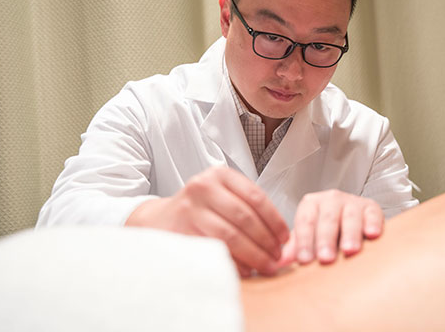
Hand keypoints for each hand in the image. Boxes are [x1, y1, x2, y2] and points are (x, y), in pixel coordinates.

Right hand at [125, 166, 288, 276]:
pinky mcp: (182, 231)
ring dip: (254, 255)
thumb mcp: (222, 195)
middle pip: (245, 218)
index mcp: (219, 175)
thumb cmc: (200, 209)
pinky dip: (235, 262)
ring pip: (231, 235)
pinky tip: (246, 270)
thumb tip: (282, 237)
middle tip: (277, 258)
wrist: (160, 220)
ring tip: (266, 266)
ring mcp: (191, 209)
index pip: (256, 197)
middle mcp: (203, 187)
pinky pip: (216, 250)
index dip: (274, 220)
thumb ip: (248, 207)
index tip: (284, 238)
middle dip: (266, 241)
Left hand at [279, 190, 383, 265]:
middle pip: (327, 219)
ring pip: (350, 217)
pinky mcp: (372, 207)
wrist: (352, 222)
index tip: (303, 260)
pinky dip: (373, 223)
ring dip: (350, 234)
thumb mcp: (308, 238)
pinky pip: (373, 214)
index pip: (305, 222)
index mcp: (311, 204)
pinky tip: (372, 235)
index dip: (303, 241)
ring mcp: (352, 202)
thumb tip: (275, 265)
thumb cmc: (325, 232)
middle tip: (325, 258)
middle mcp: (331, 199)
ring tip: (349, 250)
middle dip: (325, 239)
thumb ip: (293, 250)